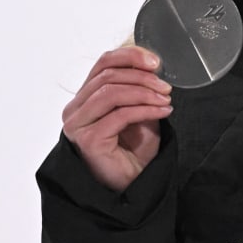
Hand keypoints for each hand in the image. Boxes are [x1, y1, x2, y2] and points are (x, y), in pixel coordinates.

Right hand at [62, 46, 172, 191]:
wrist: (131, 186)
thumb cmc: (133, 152)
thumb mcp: (140, 112)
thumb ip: (139, 90)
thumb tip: (152, 69)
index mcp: (85, 97)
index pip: (103, 63)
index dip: (130, 56)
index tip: (156, 61)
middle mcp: (76, 109)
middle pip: (108, 76)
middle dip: (143, 78)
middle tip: (167, 88)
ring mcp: (78, 125)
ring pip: (112, 92)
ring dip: (145, 93)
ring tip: (165, 100)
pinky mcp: (88, 139)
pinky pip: (120, 115)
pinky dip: (145, 110)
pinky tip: (162, 112)